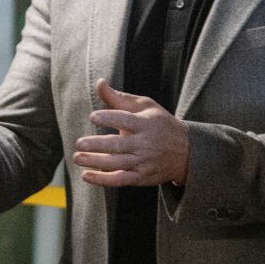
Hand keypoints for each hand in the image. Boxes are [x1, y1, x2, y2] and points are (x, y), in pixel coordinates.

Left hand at [72, 80, 189, 188]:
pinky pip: (121, 180)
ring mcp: (143, 162)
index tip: (93, 117)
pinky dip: (103, 180)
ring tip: (77, 158)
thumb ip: (119, 98)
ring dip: (96, 162)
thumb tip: (99, 83)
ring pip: (117, 164)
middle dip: (98, 145)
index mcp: (145, 123)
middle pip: (119, 145)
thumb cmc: (159, 124)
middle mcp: (145, 144)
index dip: (109, 118)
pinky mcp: (142, 177)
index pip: (126, 120)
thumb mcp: (145, 106)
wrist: (186, 152)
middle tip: (79, 143)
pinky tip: (87, 175)